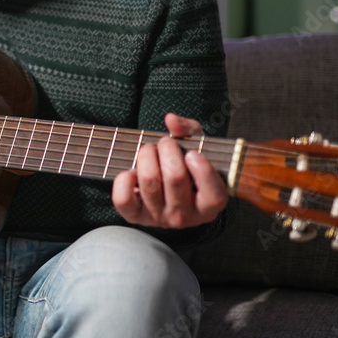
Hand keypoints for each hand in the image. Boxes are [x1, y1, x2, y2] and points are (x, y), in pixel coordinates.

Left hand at [111, 113, 227, 228]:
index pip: (213, 196)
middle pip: (175, 178)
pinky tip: (133, 171)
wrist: (165, 185)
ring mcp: (159, 218)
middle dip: (168, 149)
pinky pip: (124, 198)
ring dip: (147, 156)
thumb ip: (189, 129)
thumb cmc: (185, 164)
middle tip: (166, 143)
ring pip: (149, 182)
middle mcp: (185, 216)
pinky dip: (124, 179)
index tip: (193, 153)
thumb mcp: (196, 145)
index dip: (203, 170)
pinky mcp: (135, 216)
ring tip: (150, 150)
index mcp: (208, 205)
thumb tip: (171, 120)